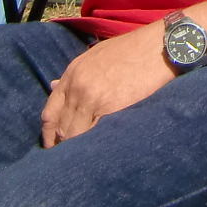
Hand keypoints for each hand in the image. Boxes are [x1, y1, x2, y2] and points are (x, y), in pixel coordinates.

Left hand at [40, 22, 174, 146]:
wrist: (158, 47)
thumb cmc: (132, 50)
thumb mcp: (96, 57)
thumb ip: (75, 75)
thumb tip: (53, 86)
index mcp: (72, 73)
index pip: (49, 111)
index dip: (49, 133)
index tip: (53, 146)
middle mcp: (76, 86)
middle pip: (58, 125)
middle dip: (60, 143)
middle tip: (65, 159)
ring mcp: (90, 96)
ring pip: (72, 133)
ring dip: (76, 146)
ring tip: (81, 159)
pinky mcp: (108, 106)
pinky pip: (91, 133)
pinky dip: (91, 144)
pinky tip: (95, 152)